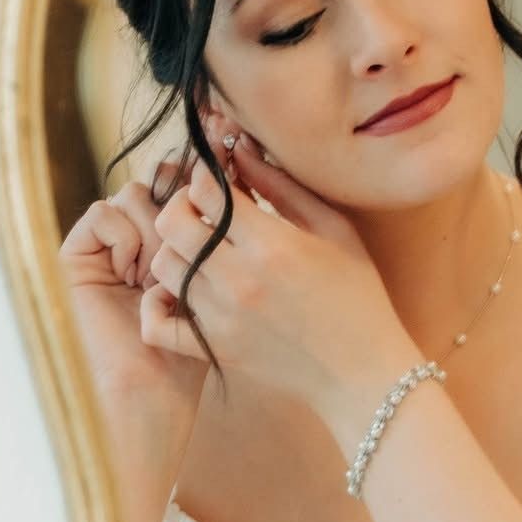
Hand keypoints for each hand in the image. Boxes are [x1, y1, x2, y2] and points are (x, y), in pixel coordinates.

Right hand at [59, 161, 209, 490]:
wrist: (160, 390)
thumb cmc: (204, 344)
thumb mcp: (228, 281)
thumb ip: (229, 230)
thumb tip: (238, 165)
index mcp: (181, 240)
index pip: (190, 185)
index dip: (206, 179)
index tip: (225, 177)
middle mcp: (145, 238)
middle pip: (163, 182)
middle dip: (181, 207)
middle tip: (194, 245)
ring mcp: (112, 246)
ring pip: (135, 194)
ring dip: (155, 227)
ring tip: (164, 269)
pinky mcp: (79, 257)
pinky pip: (103, 213)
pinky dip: (123, 236)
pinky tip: (135, 272)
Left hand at [143, 132, 414, 424]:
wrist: (363, 371)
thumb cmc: (358, 294)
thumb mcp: (335, 230)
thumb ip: (285, 187)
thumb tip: (242, 150)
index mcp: (273, 244)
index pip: (207, 190)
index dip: (207, 175)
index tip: (221, 179)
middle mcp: (239, 279)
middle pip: (171, 223)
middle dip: (182, 206)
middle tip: (204, 211)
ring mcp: (221, 317)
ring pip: (163, 265)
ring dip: (175, 250)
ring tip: (201, 251)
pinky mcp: (212, 348)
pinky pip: (158, 322)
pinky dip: (159, 303)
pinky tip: (181, 293)